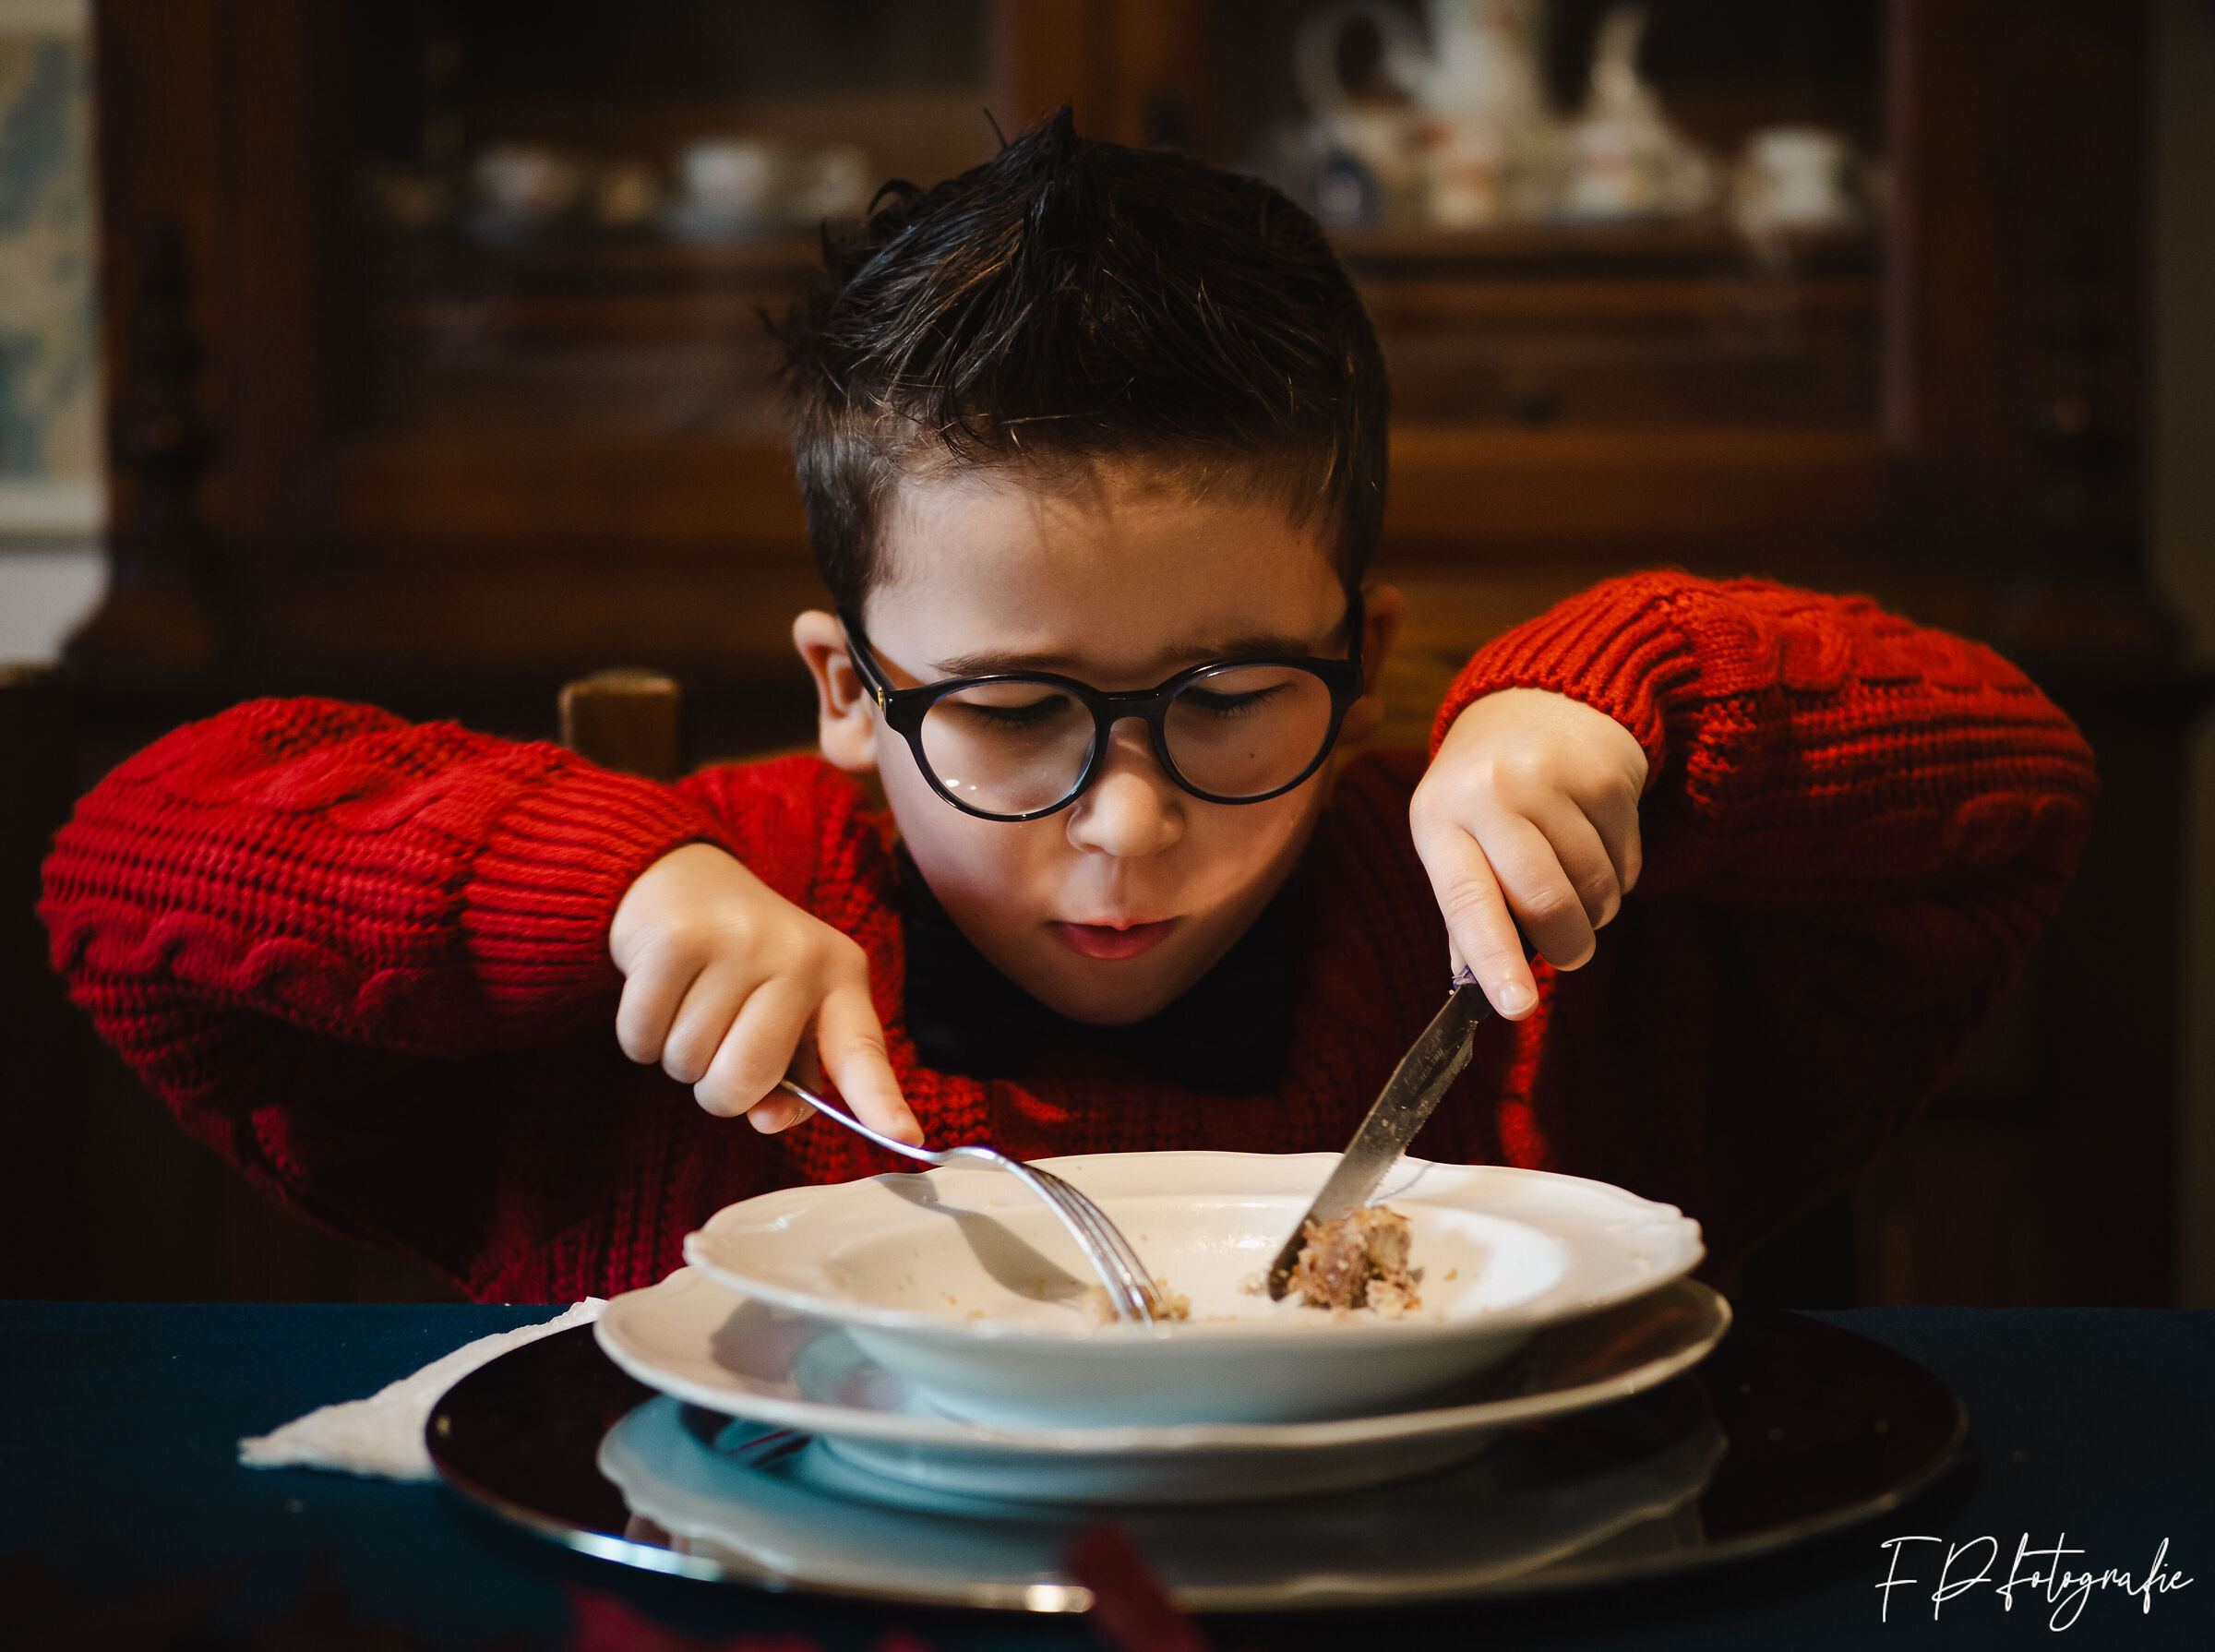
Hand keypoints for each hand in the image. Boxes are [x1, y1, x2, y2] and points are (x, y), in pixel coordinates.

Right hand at [609, 843, 920, 1141]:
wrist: (683, 879)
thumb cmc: (744, 965)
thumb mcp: (786, 1010)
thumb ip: (789, 1076)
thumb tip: (766, 1118)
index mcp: (841, 976)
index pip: (862, 1052)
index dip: (882, 1102)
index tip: (907, 1139)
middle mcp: (798, 955)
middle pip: (746, 1079)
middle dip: (719, 1088)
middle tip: (718, 1044)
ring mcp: (737, 941)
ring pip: (688, 1064)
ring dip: (676, 1056)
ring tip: (691, 1005)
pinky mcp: (675, 938)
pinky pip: (641, 1037)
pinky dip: (639, 1036)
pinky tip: (658, 994)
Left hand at [1409, 688, 1647, 1018]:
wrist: (1539, 699)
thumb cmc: (1487, 790)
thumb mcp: (1455, 836)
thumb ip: (1467, 911)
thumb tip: (1478, 986)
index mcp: (1439, 816)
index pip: (1467, 899)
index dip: (1494, 958)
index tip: (1517, 1007)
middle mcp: (1491, 792)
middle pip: (1546, 900)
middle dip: (1568, 945)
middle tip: (1571, 952)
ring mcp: (1551, 778)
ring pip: (1595, 888)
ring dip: (1596, 910)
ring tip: (1577, 881)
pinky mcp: (1607, 775)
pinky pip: (1627, 863)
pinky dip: (1619, 875)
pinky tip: (1597, 842)